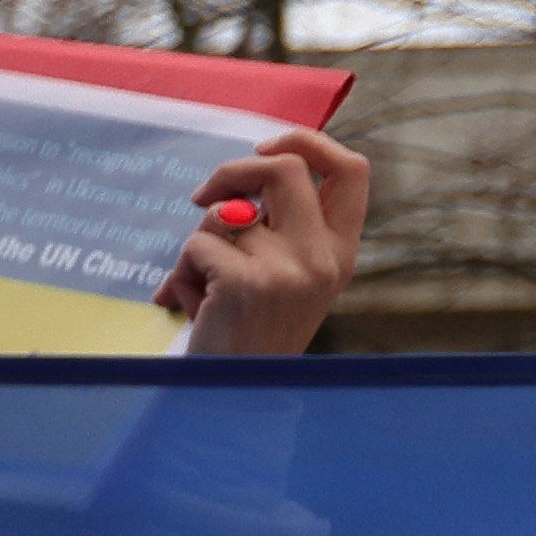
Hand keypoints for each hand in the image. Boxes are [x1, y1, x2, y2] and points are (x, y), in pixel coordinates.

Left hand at [159, 129, 371, 356]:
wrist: (238, 393)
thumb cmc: (252, 332)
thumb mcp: (287, 276)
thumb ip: (281, 229)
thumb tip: (239, 184)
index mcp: (341, 252)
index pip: (352, 170)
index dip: (309, 141)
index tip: (267, 147)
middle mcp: (324, 257)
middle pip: (287, 168)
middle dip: (237, 169)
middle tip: (207, 195)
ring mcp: (289, 269)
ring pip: (226, 216)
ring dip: (198, 245)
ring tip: (201, 286)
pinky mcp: (247, 282)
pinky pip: (197, 246)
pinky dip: (182, 272)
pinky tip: (193, 304)